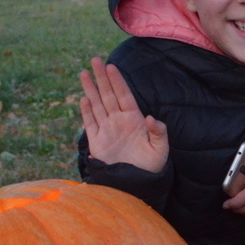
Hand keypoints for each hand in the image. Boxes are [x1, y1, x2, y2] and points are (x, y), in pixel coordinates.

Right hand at [80, 58, 168, 172]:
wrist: (135, 184)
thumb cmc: (151, 167)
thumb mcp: (160, 149)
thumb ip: (158, 132)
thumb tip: (151, 118)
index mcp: (134, 120)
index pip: (124, 96)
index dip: (118, 81)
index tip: (112, 66)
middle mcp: (119, 121)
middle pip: (108, 95)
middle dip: (102, 78)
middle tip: (95, 60)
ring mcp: (107, 130)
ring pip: (97, 105)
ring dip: (91, 89)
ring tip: (84, 73)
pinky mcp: (97, 142)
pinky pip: (90, 123)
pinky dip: (86, 111)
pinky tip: (84, 99)